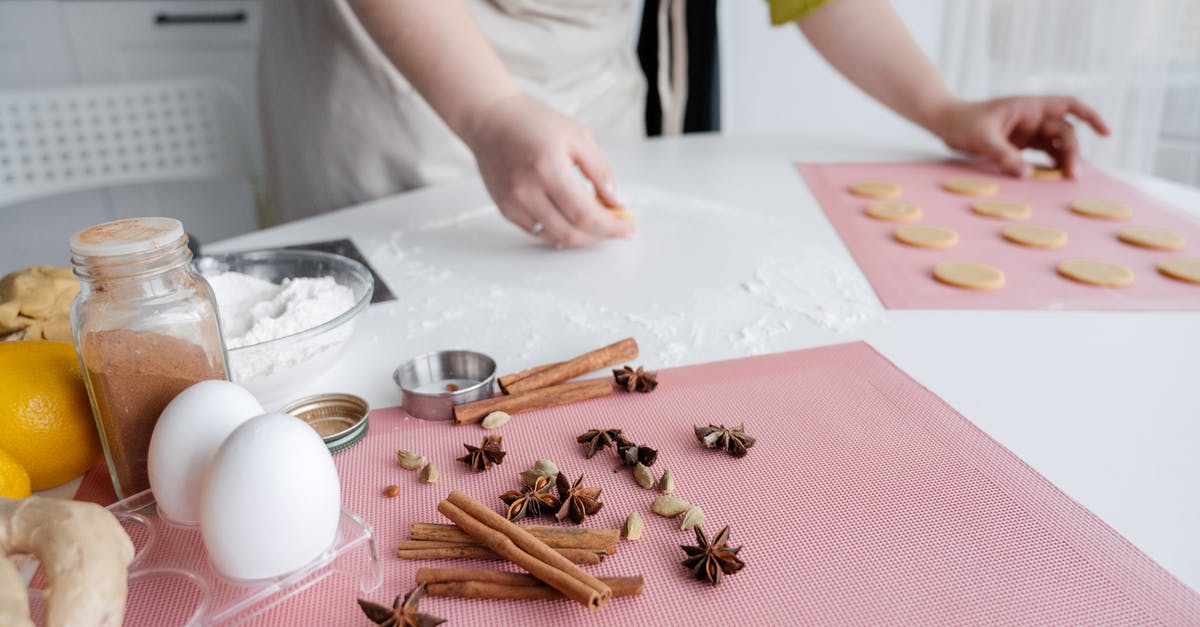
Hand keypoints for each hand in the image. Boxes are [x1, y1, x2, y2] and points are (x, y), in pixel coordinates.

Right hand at [463, 93, 632, 246]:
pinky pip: (539, 232)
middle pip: (571, 232)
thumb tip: (619, 203)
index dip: (611, 226)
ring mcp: (513, 202)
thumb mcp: (579, 137)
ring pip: (555, 238)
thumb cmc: (534, 123)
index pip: (586, 213)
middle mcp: (527, 189)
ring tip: (598, 226)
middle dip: (600, 236)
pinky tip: (574, 224)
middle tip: (617, 229)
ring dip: (582, 238)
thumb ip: (601, 172)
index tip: (628, 228)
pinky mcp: (505, 209)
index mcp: (548, 167)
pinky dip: (561, 233)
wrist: (490, 120)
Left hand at [931, 96, 1110, 177]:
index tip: (1105, 133)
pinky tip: (1055, 179)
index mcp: (1029, 106)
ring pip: (1056, 146)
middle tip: (1072, 176)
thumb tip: (1027, 174)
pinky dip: (1050, 166)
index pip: (1068, 105)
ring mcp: (1028, 131)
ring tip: (1067, 180)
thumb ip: (1004, 156)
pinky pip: (1043, 155)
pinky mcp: (1021, 145)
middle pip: (1064, 132)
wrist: (945, 123)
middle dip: (1073, 152)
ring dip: (1065, 161)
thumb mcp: (983, 139)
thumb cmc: (963, 123)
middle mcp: (1033, 117)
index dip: (1090, 117)